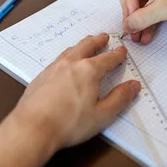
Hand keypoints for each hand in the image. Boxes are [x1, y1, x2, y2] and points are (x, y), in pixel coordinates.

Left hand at [10, 34, 140, 149]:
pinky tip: (64, 63)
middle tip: (104, 37)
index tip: (122, 51)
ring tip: (85, 44)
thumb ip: (120, 98)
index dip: (117, 55)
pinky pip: (57, 59)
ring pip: (70, 50)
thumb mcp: (102, 114)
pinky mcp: (41, 77)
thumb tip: (134, 85)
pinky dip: (66, 56)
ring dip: (81, 45)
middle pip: (87, 46)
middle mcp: (71, 64)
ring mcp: (53, 68)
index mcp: (89, 70)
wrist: (32, 128)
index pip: (108, 58)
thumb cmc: (69, 123)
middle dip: (97, 41)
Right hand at [115, 0, 166, 43]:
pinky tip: (146, 36)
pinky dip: (147, 25)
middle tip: (131, 30)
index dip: (126, 1)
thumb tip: (128, 25)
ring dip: (137, 23)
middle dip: (130, 15)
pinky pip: (150, 15)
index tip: (132, 16)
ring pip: (140, 8)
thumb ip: (144, 17)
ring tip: (137, 38)